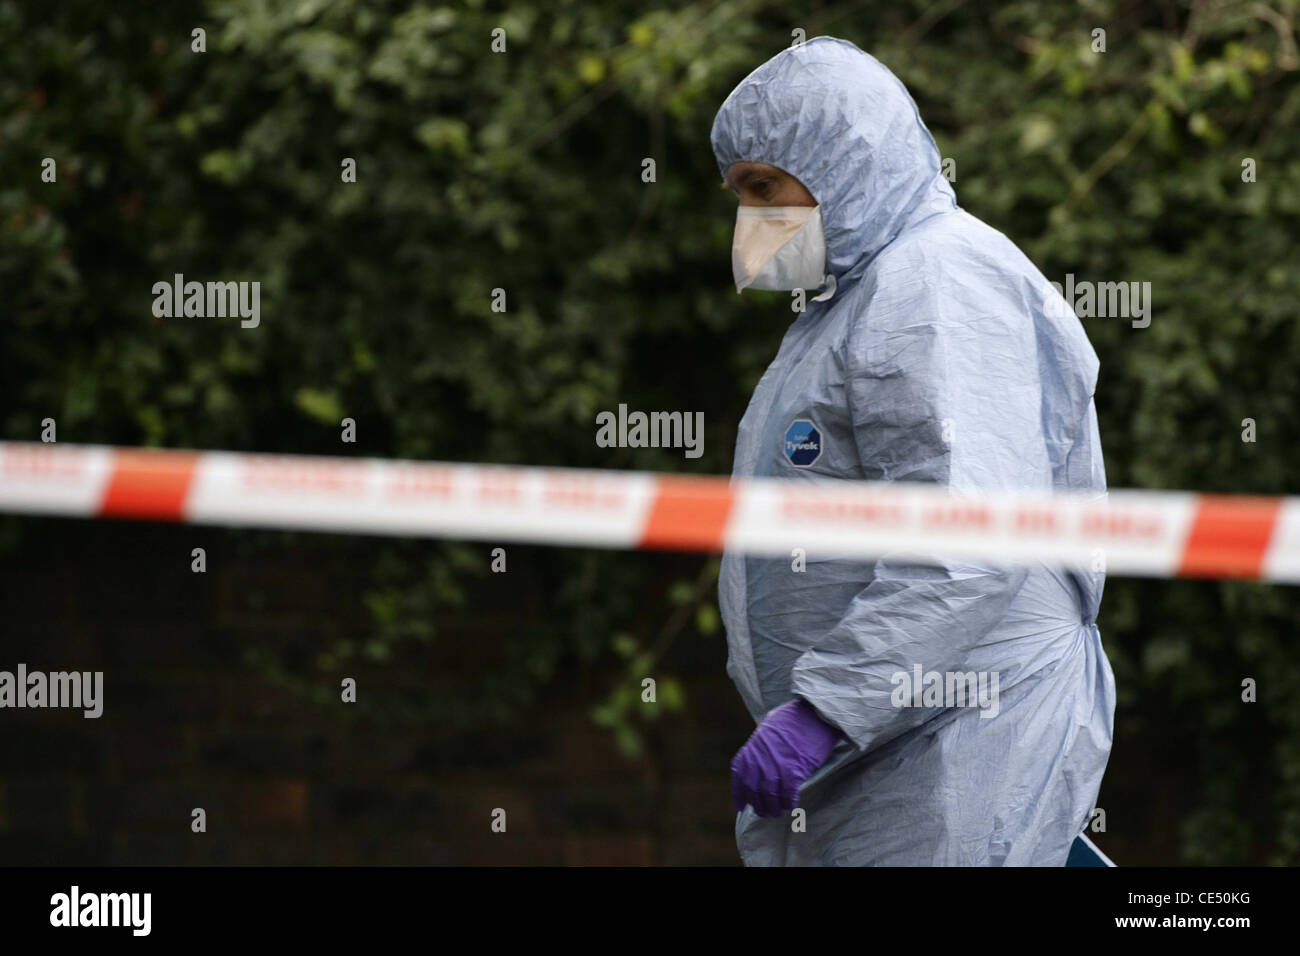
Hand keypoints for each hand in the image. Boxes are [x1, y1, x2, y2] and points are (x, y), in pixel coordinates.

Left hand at [730, 697, 842, 816]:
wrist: (812, 713)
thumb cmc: (792, 719)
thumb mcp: (767, 729)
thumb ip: (760, 748)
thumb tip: (758, 764)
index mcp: (751, 750)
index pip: (740, 778)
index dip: (740, 795)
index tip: (742, 806)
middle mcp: (759, 760)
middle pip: (754, 791)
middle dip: (759, 805)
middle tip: (766, 812)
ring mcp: (775, 766)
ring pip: (770, 796)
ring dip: (774, 808)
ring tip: (778, 811)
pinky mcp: (793, 771)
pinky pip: (787, 794)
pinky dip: (788, 802)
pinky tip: (791, 804)